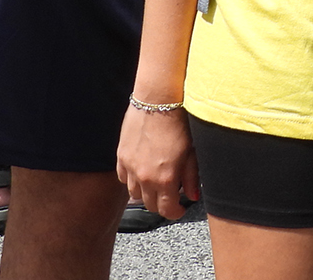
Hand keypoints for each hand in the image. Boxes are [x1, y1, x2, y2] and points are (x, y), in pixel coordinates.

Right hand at [117, 104, 199, 221]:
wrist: (158, 100)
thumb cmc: (179, 122)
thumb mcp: (192, 151)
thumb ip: (191, 177)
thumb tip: (192, 196)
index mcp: (165, 178)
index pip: (165, 210)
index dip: (174, 212)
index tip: (179, 209)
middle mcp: (144, 177)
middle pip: (149, 205)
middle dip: (161, 204)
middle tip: (170, 195)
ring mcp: (130, 167)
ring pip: (134, 194)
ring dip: (146, 192)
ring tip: (157, 182)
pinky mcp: (121, 156)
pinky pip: (123, 178)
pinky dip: (132, 179)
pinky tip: (142, 170)